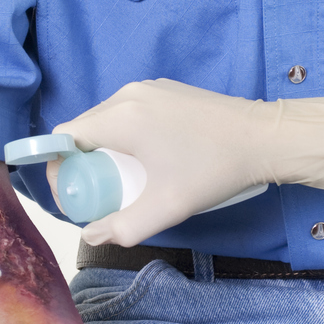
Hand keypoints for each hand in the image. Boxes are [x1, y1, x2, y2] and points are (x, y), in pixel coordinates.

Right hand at [60, 79, 323, 246]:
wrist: (265, 138)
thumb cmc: (213, 171)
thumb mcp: (166, 207)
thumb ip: (124, 226)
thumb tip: (90, 236)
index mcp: (121, 118)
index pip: (65, 137)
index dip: (59, 168)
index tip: (74, 194)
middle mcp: (128, 95)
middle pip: (83, 128)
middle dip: (82, 162)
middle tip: (98, 193)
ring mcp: (148, 88)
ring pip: (106, 118)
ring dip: (104, 148)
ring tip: (123, 178)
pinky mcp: (165, 89)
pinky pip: (128, 111)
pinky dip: (125, 134)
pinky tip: (147, 157)